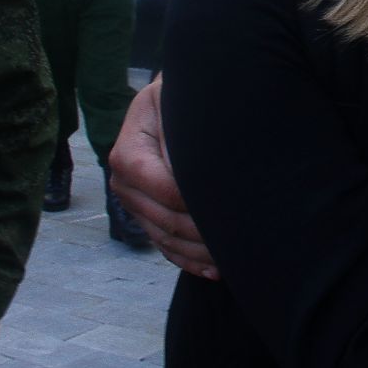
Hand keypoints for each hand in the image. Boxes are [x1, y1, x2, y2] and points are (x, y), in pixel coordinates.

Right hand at [109, 78, 217, 278]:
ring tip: (235, 257)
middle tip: (243, 238)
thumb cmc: (183, 97)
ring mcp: (133, 203)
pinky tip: (216, 270)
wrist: (172, 101)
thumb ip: (185, 135)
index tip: (234, 206)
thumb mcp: (178, 103)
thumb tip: (199, 172)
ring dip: (201, 253)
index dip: (198, 202)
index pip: (165, 189)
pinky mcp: (145, 216)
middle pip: (166, 220)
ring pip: (166, 238)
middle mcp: (123, 182)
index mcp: (128, 153)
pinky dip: (190, 261)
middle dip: (205, 233)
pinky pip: (165, 246)